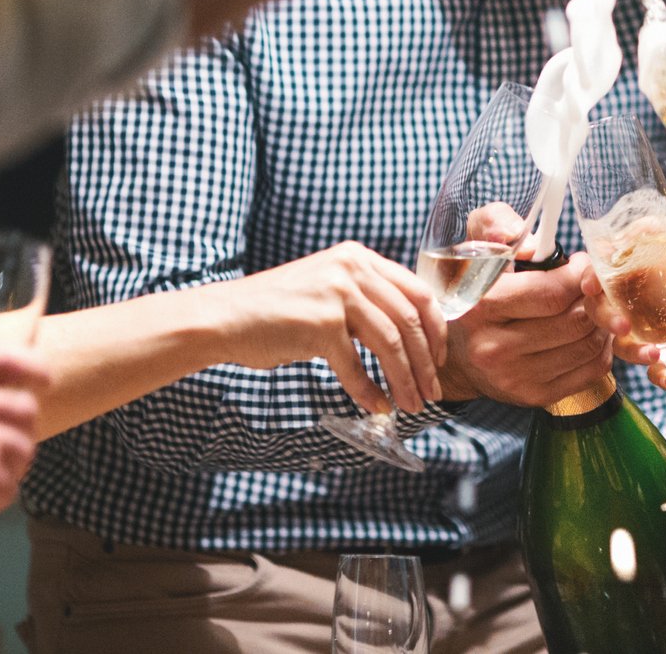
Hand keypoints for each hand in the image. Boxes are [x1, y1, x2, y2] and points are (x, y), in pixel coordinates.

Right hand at [211, 242, 446, 415]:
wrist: (225, 317)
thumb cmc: (279, 311)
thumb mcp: (329, 291)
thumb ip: (365, 301)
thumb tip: (410, 339)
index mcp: (359, 258)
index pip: (418, 292)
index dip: (436, 330)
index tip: (440, 360)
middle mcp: (352, 268)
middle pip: (410, 320)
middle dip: (426, 362)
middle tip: (432, 392)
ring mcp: (336, 294)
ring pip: (390, 343)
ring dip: (405, 380)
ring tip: (411, 405)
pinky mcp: (319, 324)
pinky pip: (356, 366)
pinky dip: (369, 391)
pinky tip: (376, 407)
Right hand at [439, 252, 612, 407]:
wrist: (457, 352)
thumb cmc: (475, 291)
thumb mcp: (475, 247)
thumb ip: (495, 224)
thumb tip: (529, 242)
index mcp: (481, 307)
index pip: (552, 293)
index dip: (579, 275)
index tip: (581, 265)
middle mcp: (494, 348)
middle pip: (576, 321)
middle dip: (594, 297)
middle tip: (590, 285)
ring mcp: (515, 378)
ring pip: (589, 345)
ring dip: (602, 322)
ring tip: (590, 306)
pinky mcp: (534, 397)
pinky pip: (592, 370)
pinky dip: (602, 347)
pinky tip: (588, 332)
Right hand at [582, 242, 665, 388]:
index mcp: (657, 268)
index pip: (616, 263)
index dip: (597, 268)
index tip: (594, 278)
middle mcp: (648, 299)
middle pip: (606, 303)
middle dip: (603, 313)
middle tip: (622, 324)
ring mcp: (658, 330)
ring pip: (624, 340)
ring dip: (630, 349)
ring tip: (654, 355)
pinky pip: (655, 370)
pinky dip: (659, 376)